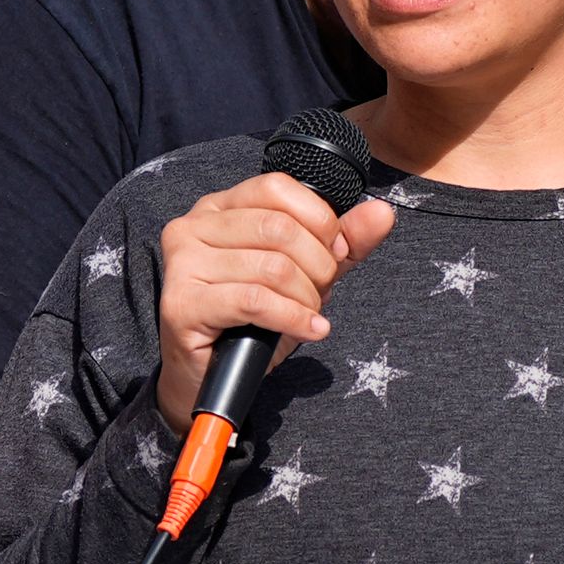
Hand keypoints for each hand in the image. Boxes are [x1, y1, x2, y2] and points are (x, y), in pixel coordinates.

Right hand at [150, 172, 395, 432]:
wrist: (213, 376)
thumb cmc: (254, 320)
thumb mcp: (306, 274)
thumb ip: (343, 242)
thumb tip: (381, 213)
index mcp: (219, 207)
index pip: (277, 188)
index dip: (318, 220)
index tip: (333, 254)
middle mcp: (193, 226)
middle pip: (279, 228)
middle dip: (318, 265)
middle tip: (321, 292)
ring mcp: (183, 263)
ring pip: (271, 267)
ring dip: (306, 298)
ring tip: (309, 316)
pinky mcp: (182, 303)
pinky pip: (255, 300)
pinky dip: (293, 317)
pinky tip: (309, 330)